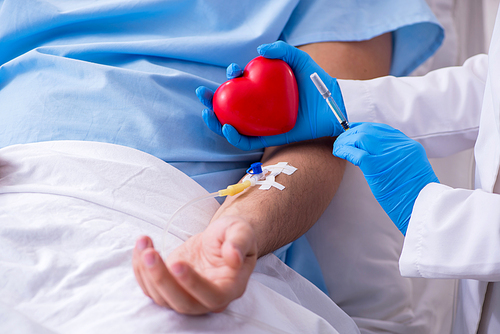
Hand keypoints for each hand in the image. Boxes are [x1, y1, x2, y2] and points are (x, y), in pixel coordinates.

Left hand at [132, 216, 257, 313]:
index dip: (193, 284)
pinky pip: (151, 288)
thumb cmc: (233, 234)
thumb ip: (239, 241)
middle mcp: (208, 299)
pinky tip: (142, 246)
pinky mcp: (170, 288)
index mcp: (231, 287)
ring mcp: (187, 296)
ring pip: (162, 298)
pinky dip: (140, 269)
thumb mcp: (241, 230)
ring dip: (147, 273)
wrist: (221, 239)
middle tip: (150, 254)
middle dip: (162, 280)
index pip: (212, 295)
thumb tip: (234, 256)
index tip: (176, 263)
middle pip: (182, 303)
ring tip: (144, 244)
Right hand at [196, 41, 345, 150]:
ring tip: (208, 112)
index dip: (231, 77)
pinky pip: (246, 141)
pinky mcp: (268, 139)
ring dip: (215, 121)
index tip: (232, 72)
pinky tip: (227, 127)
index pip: (239, 84)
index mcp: (262, 89)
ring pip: (232, 125)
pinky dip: (234, 137)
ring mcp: (262, 124)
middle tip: (202, 94)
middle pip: (229, 106)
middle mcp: (258, 108)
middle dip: (211, 100)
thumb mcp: (300, 61)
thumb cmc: (318, 83)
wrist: (334, 108)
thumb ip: (282, 50)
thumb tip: (258, 51)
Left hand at [332, 122, 438, 234]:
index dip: (364, 128)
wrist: (423, 208)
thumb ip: (396, 159)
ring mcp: (387, 154)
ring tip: (338, 147)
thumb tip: (374, 156)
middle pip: (369, 130)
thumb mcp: (411, 171)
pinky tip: (339, 153)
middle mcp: (399, 146)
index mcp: (409, 146)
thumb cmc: (416, 197)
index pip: (382, 129)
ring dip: (345, 141)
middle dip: (352, 133)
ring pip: (360, 137)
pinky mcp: (375, 165)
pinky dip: (344, 151)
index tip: (354, 131)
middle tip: (342, 140)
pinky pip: (355, 152)